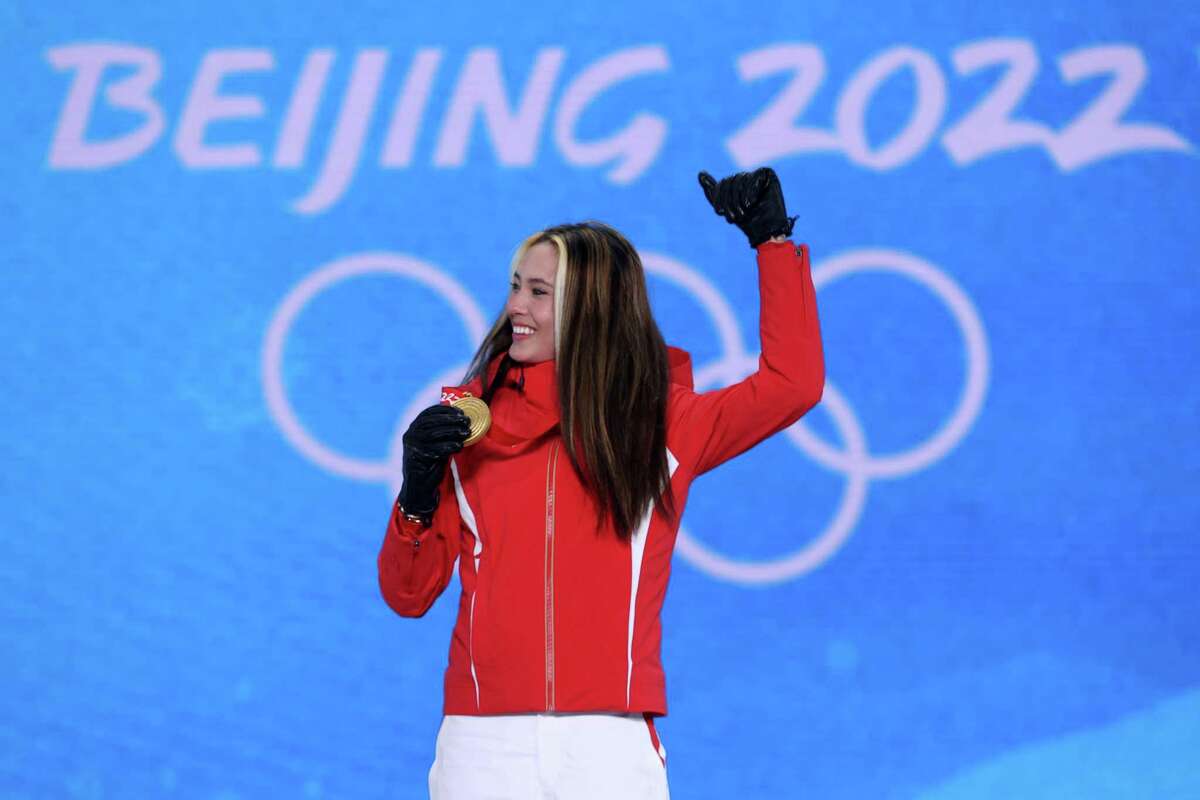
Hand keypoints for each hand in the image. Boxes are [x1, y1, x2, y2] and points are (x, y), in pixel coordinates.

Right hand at [397, 404, 469, 524]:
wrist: (421, 487)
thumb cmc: (432, 463)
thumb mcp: (439, 443)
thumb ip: (445, 432)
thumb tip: (463, 420)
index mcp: (415, 427)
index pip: (429, 412)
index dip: (445, 410)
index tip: (461, 412)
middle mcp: (410, 434)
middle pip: (431, 421)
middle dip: (451, 420)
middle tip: (466, 422)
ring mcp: (410, 445)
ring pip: (432, 434)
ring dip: (452, 432)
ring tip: (466, 433)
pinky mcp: (413, 457)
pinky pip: (433, 449)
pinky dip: (447, 447)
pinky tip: (458, 447)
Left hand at [698, 167, 796, 247]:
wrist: (766, 232)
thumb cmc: (747, 222)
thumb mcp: (725, 208)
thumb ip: (712, 191)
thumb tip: (700, 173)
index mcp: (737, 182)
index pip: (722, 183)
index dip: (718, 198)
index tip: (719, 213)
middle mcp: (747, 176)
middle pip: (730, 181)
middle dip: (728, 201)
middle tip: (733, 218)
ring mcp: (758, 175)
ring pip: (740, 180)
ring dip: (738, 200)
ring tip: (743, 213)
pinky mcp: (768, 174)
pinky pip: (754, 177)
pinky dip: (750, 192)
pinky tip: (750, 203)